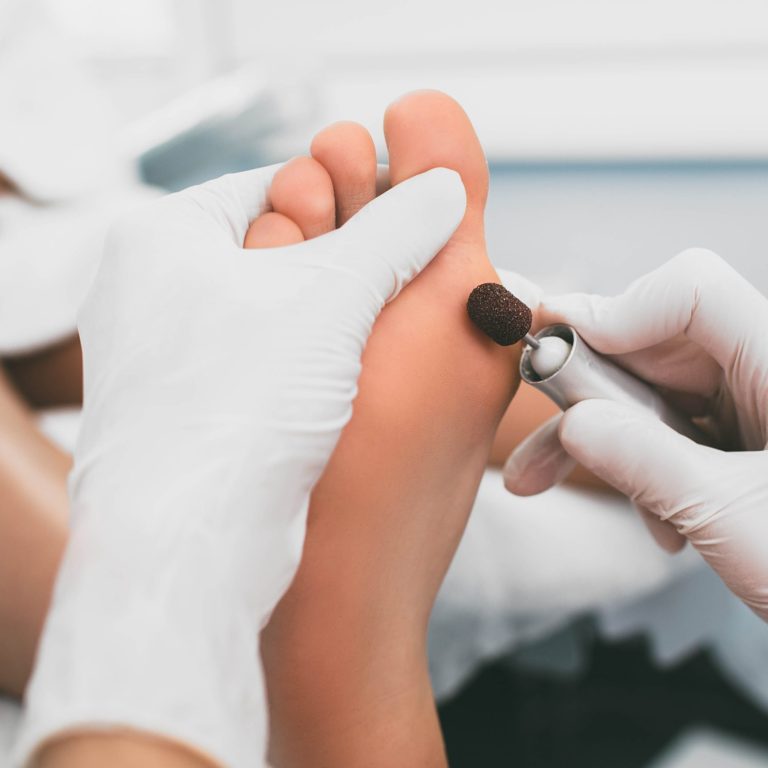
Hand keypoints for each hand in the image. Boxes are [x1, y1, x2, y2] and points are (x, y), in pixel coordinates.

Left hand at [14, 164, 465, 766]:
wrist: (192, 546)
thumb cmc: (239, 408)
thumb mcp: (333, 296)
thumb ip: (395, 232)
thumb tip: (443, 192)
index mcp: (161, 237)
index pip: (277, 184)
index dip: (351, 197)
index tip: (406, 219)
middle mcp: (149, 291)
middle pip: (277, 246)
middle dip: (344, 261)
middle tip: (405, 276)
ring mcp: (165, 353)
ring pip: (274, 308)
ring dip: (331, 316)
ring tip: (383, 330)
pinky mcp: (189, 407)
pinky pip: (262, 361)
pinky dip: (306, 362)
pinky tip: (345, 379)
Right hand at [503, 249, 767, 618]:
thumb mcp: (736, 520)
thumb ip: (649, 464)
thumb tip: (574, 422)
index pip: (693, 292)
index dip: (619, 310)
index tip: (557, 346)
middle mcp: (764, 372)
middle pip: (653, 342)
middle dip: (586, 387)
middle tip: (542, 428)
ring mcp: (750, 405)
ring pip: (647, 387)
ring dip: (595, 434)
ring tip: (541, 475)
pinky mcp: (736, 437)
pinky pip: (662, 426)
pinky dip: (631, 461)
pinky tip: (646, 516)